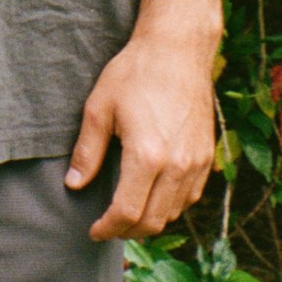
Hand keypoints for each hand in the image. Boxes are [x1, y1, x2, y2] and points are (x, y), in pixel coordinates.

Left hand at [63, 30, 216, 240]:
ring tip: (127, 213)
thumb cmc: (134, 73)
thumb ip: (87, 151)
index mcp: (147, 157)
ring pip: (173, 213)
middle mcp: (177, 166)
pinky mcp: (207, 156)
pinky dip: (170, 206)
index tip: (93, 230)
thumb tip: (74, 184)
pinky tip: (153, 197)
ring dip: (149, 221)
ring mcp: (196, 163)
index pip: (127, 212)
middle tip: (107, 226)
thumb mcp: (99, 108)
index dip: (107, 228)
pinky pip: (190, 197)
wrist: (177, 50)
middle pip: (152, 220)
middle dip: (126, 231)